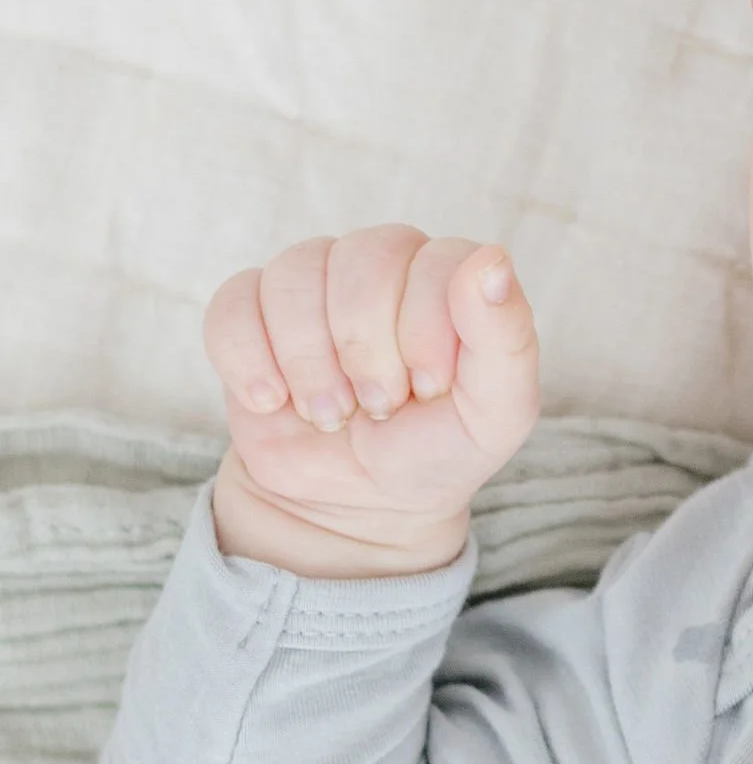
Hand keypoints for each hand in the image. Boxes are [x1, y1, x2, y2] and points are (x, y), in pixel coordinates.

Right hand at [202, 227, 540, 576]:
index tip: (427, 391)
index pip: (436, 262)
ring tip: (330, 412)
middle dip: (367, 350)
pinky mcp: (251, 312)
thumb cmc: (436, 451)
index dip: (425, 333)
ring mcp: (313, 282)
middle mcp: (382, 263)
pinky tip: (273, 401)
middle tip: (378, 406)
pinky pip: (233, 305)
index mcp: (448, 275)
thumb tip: (492, 261)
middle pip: (363, 259)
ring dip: (309, 362)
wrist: (357, 504)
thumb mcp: (496, 414)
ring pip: (294, 276)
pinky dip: (249, 361)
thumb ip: (508, 338)